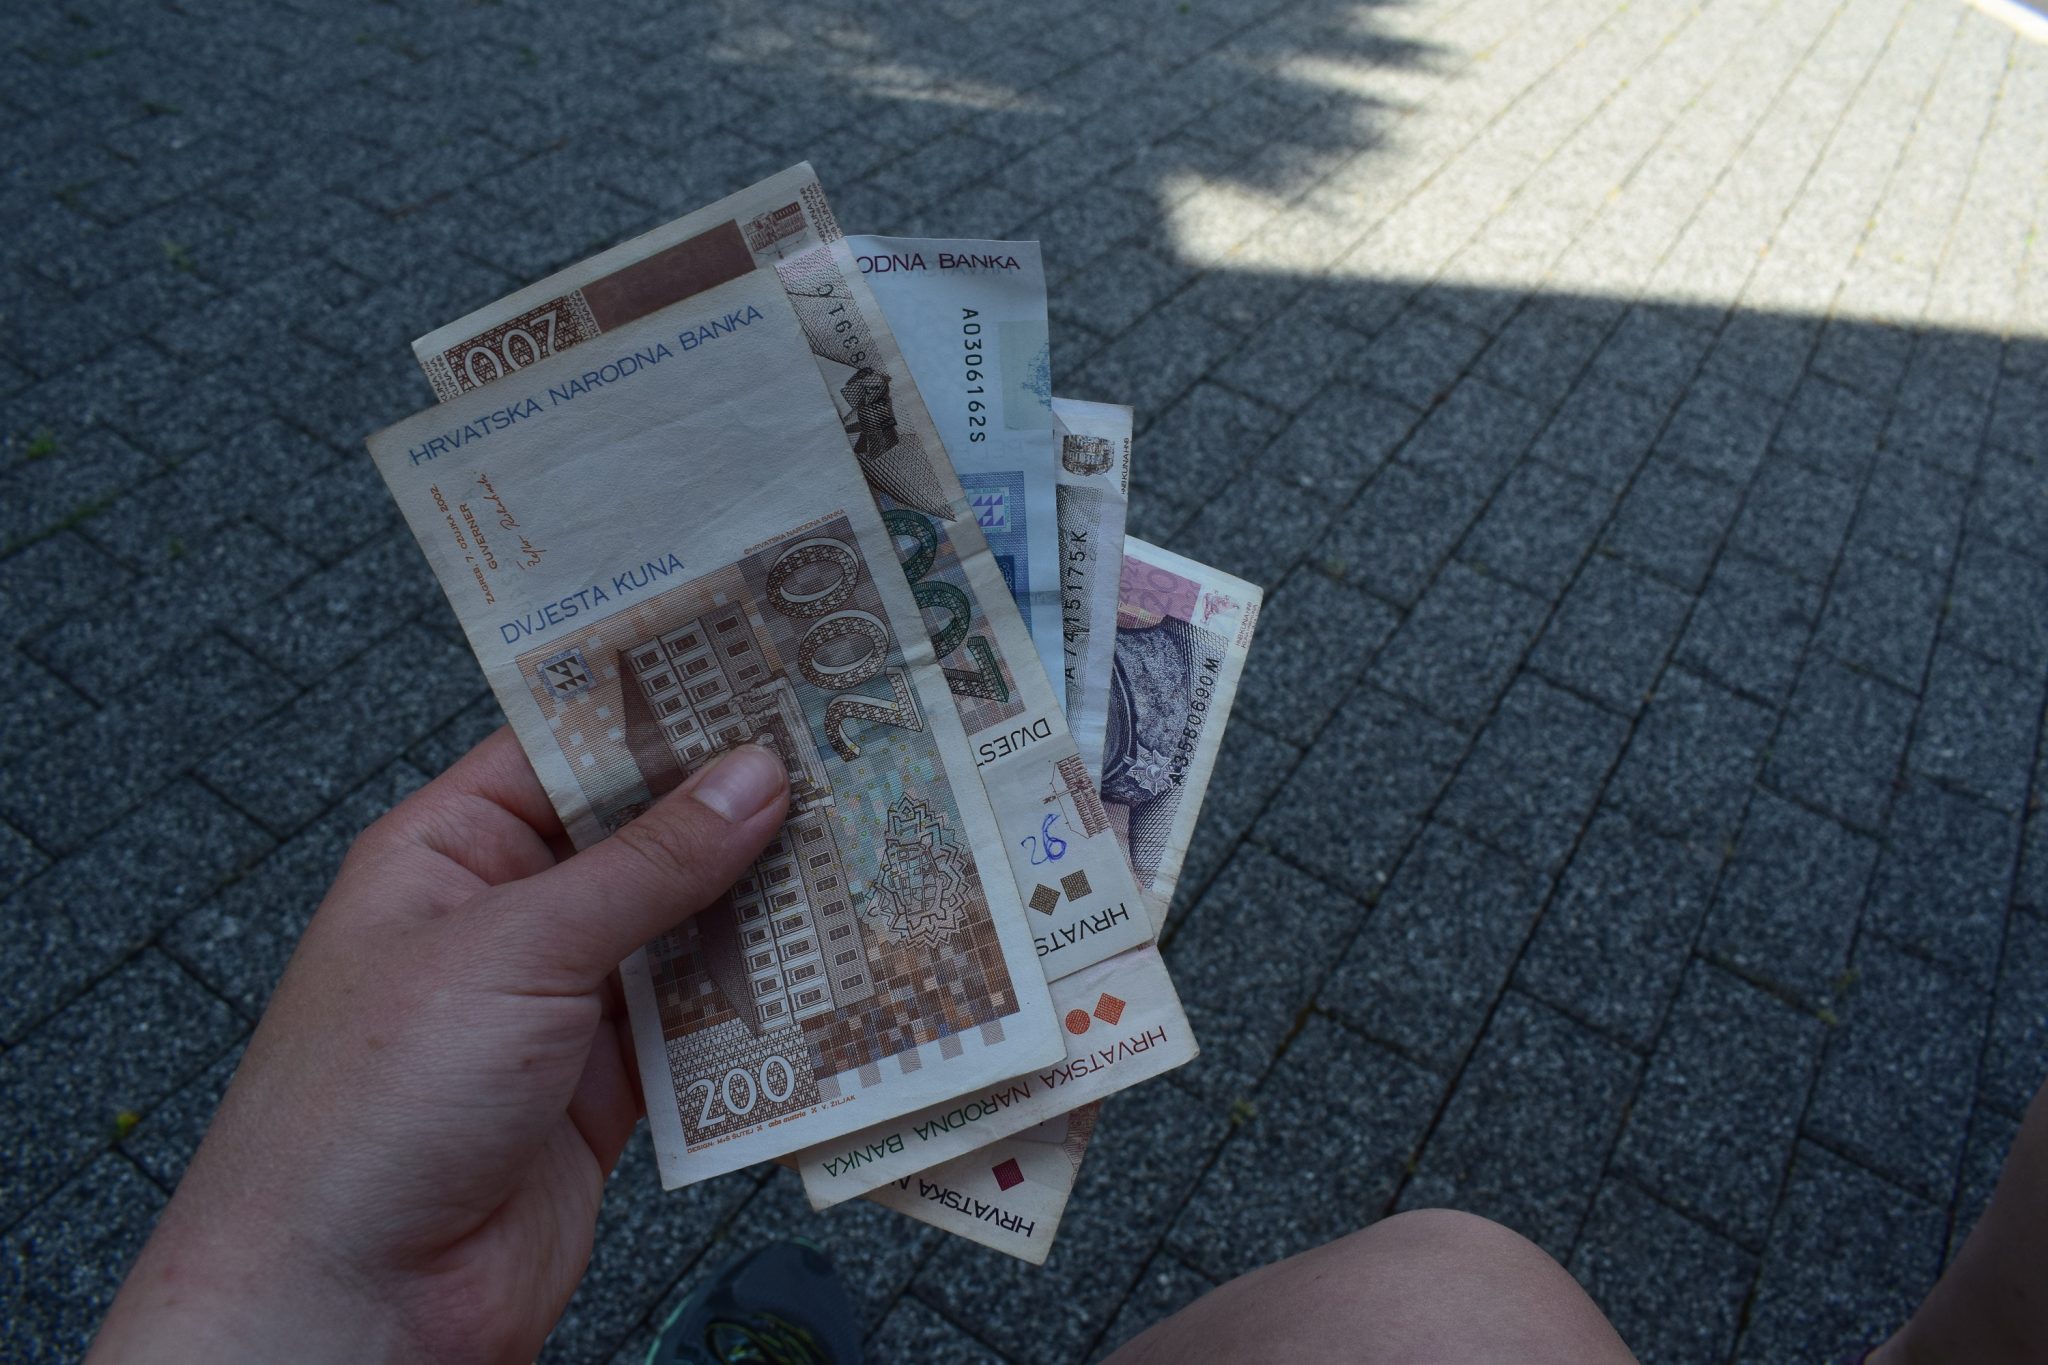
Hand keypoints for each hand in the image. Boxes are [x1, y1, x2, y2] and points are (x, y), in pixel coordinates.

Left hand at [90, 728, 790, 1363]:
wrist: (353, 1306)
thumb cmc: (368, 1113)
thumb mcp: (511, 953)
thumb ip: (645, 867)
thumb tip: (752, 776)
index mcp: (449, 851)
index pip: (568, 748)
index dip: (664, 709)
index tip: (766, 672)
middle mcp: (509, 916)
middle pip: (641, 837)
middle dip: (735, 809)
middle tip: (847, 761)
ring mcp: (562, 1004)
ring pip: (683, 929)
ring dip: (762, 909)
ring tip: (863, 854)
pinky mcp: (610, 1087)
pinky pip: (701, 1023)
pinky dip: (761, 1003)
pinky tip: (828, 971)